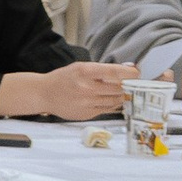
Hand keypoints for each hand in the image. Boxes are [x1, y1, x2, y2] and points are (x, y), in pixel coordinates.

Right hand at [0, 61, 135, 120]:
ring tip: (124, 91)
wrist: (44, 94)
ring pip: (116, 100)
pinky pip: (108, 109)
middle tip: (134, 83)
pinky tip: (112, 99)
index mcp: (85, 72)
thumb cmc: (63, 78)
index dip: (130, 73)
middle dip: (128, 85)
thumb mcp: (80, 67)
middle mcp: (87, 88)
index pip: (115, 72)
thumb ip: (102, 69)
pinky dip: (113, 104)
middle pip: (118, 88)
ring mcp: (87, 102)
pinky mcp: (88, 113)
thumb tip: (127, 68)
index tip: (137, 72)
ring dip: (122, 95)